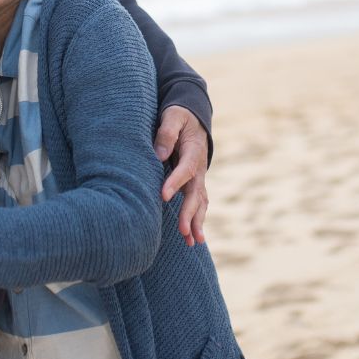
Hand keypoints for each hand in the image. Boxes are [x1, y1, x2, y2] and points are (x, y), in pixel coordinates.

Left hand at [154, 105, 209, 246]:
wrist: (194, 119)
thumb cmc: (179, 117)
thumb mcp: (173, 116)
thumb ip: (166, 133)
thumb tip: (159, 155)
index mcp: (193, 151)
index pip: (184, 170)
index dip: (174, 183)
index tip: (162, 196)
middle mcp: (198, 168)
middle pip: (195, 193)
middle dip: (190, 213)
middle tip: (183, 231)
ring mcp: (198, 178)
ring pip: (199, 202)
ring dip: (196, 222)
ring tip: (193, 242)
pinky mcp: (194, 184)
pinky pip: (197, 204)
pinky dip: (196, 220)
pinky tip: (193, 238)